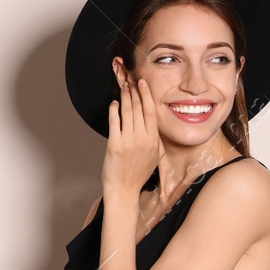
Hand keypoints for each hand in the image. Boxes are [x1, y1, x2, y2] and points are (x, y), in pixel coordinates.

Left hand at [103, 69, 162, 197]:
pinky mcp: (114, 144)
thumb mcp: (155, 156)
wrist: (124, 189)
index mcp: (153, 140)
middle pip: (139, 109)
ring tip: (123, 88)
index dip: (147, 95)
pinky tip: (114, 103)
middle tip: (131, 80)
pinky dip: (114, 110)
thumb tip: (154, 123)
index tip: (143, 83)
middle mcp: (142, 139)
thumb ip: (156, 139)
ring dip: (125, 97)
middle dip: (134, 92)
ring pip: (127, 112)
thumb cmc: (139, 173)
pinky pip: (114, 122)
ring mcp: (127, 141)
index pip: (151, 112)